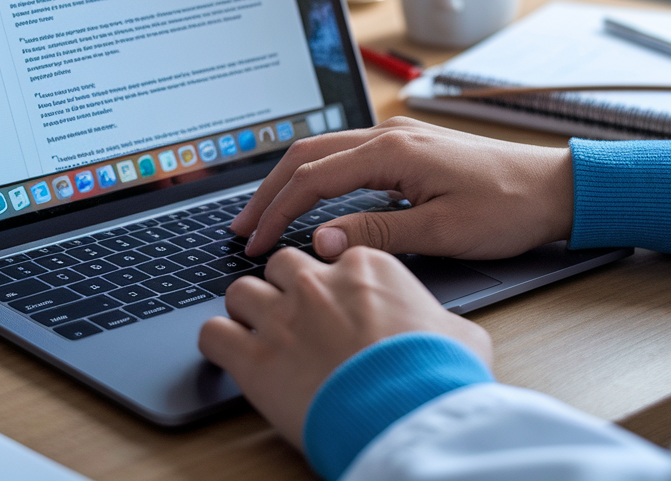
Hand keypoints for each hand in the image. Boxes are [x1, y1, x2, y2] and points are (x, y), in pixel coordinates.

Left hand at [198, 246, 491, 446]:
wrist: (409, 415)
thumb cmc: (438, 375)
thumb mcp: (459, 334)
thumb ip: (438, 318)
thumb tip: (443, 328)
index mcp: (367, 268)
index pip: (333, 256)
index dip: (332, 283)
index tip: (337, 304)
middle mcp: (318, 283)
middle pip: (281, 264)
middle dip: (285, 288)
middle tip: (296, 318)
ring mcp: (282, 317)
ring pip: (240, 290)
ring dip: (247, 311)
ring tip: (260, 336)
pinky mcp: (253, 357)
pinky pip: (212, 333)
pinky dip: (217, 343)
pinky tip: (231, 357)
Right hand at [232, 117, 573, 259]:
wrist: (555, 187)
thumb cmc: (507, 208)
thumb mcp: (442, 231)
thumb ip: (376, 233)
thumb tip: (319, 241)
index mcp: (392, 150)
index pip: (312, 179)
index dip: (277, 213)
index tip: (253, 244)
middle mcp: (390, 135)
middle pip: (307, 156)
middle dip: (269, 192)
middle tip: (241, 228)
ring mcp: (399, 138)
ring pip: (325, 152)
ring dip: (290, 183)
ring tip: (264, 216)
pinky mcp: (410, 149)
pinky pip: (348, 157)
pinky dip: (318, 179)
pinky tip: (310, 202)